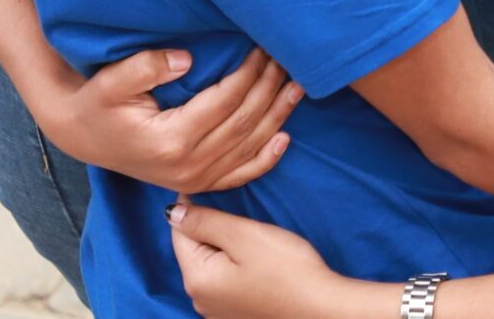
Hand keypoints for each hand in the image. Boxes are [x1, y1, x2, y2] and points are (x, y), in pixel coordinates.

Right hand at [40, 47, 299, 193]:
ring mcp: (194, 178)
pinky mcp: (196, 182)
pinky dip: (266, 158)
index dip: (250, 72)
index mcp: (171, 139)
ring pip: (249, 147)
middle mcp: (188, 165)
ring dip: (278, 115)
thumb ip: (146, 67)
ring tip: (299, 85)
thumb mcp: (111, 81)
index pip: (226, 101)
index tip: (264, 45)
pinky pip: (240, 175)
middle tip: (288, 56)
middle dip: (269, 87)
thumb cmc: (97, 104)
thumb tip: (187, 58)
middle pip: (244, 122)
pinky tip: (286, 137)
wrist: (82, 136)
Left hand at [168, 201, 355, 318]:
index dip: (194, 204)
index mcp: (196, 279)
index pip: (179, 232)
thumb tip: (172, 212)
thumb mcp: (244, 236)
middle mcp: (200, 299)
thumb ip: (205, 222)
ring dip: (223, 244)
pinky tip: (255, 257)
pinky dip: (234, 263)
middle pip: (194, 249)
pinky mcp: (236, 312)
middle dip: (210, 225)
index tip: (216, 187)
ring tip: (249, 230)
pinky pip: (224, 279)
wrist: (321, 309)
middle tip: (238, 207)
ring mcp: (217, 310)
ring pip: (210, 263)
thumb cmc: (287, 270)